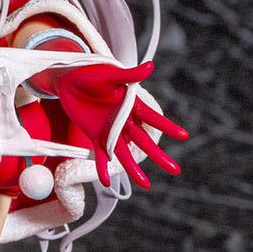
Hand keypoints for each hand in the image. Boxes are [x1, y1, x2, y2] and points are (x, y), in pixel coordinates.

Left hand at [54, 60, 188, 188]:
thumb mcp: (110, 74)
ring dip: (134, 169)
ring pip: (125, 153)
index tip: (184, 136)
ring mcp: (110, 130)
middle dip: (159, 156)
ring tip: (146, 185)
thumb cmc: (92, 72)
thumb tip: (151, 66)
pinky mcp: (95, 136)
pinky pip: (100, 156)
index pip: (152, 118)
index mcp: (131, 104)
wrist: (68, 79)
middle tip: (176, 170)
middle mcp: (124, 120)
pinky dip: (102, 169)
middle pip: (144, 142)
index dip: (167, 127)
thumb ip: (129, 75)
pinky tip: (106, 182)